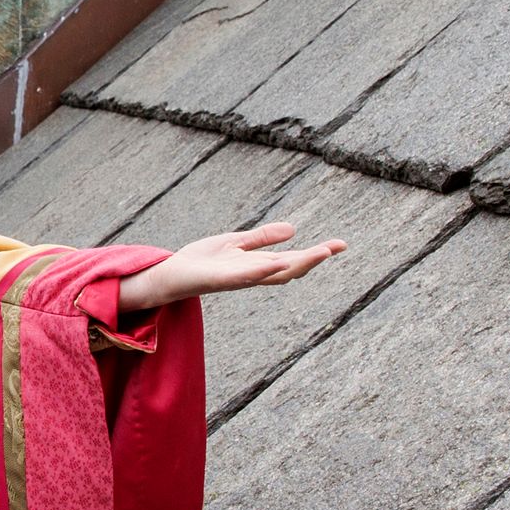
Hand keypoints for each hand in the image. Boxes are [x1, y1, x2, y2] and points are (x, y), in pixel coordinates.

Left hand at [119, 222, 344, 312]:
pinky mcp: (218, 279)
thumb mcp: (235, 243)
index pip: (292, 259)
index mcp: (256, 265)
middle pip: (289, 268)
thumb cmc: (201, 261)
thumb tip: (294, 230)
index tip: (340, 244)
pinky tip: (277, 262)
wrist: (169, 276)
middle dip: (314, 259)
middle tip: (337, 247)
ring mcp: (236, 278)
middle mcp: (251, 274)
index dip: (316, 253)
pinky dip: (261, 270)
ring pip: (271, 274)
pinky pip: (243, 277)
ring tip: (319, 253)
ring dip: (295, 264)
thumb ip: (262, 238)